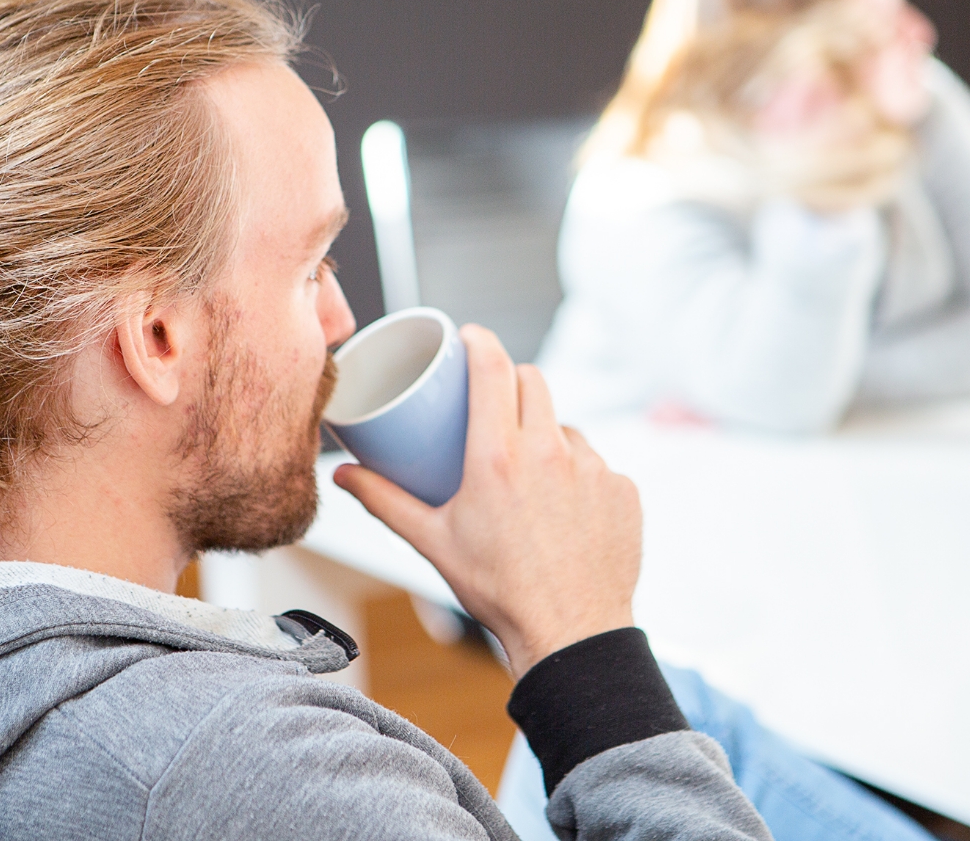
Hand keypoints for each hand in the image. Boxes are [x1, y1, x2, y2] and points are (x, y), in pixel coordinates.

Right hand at [333, 324, 641, 678]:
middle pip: (533, 381)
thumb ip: (386, 501)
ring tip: (531, 471)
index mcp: (499, 456)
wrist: (570, 633)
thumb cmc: (499, 589)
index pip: (492, 368)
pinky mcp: (622, 488)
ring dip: (547, 434)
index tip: (471, 336)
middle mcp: (550, 451)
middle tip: (495, 405)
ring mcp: (592, 467)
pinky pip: (597, 462)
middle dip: (512, 382)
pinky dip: (578, 473)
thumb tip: (347, 474)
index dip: (480, 340)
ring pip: (566, 424)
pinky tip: (565, 507)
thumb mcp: (434, 541)